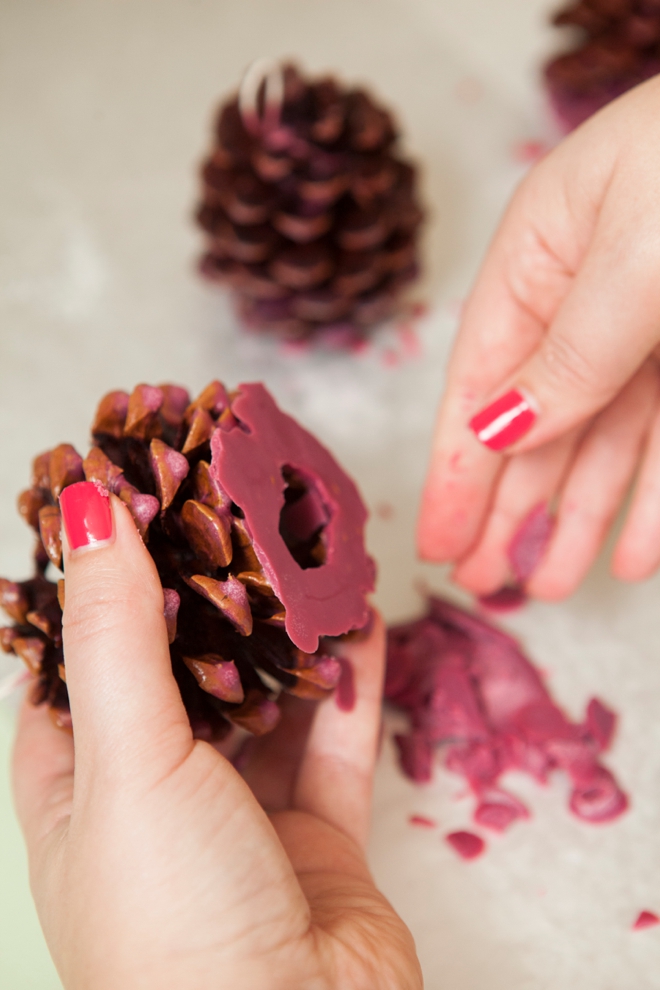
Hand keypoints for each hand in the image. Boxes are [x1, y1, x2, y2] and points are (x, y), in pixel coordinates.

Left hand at [13, 492, 420, 989]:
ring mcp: (242, 816)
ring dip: (286, 634)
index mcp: (79, 788)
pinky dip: (348, 681)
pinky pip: (335, 740)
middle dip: (210, 596)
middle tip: (235, 510)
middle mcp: (157, 798)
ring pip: (265, 700)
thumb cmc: (172, 924)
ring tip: (305, 551)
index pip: (73, 663)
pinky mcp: (319, 836)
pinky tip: (362, 618)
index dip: (100, 584)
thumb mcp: (126, 759)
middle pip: (181, 671)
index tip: (135, 507)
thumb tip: (88, 512)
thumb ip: (115, 633)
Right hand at [418, 75, 659, 599]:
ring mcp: (649, 329)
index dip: (454, 471)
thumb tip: (497, 431)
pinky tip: (634, 552)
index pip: (478, 382)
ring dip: (575, 518)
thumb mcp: (633, 257)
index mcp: (539, 256)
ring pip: (601, 443)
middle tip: (484, 583)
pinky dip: (654, 499)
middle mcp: (586, 298)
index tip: (436, 542)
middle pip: (534, 425)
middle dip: (507, 509)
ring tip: (548, 586)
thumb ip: (568, 354)